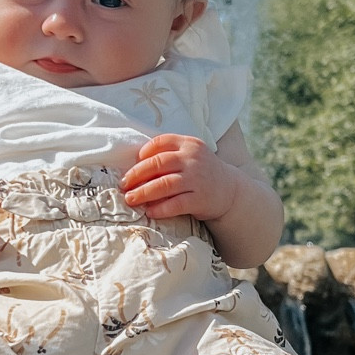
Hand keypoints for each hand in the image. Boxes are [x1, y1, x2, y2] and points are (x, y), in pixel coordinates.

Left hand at [121, 135, 239, 222]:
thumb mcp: (190, 155)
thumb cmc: (202, 172)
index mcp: (189, 144)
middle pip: (158, 164)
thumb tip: (135, 165)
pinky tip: (150, 211)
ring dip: (143, 193)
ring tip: (130, 199)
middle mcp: (193, 159)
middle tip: (123, 185)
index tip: (132, 164)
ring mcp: (197, 179)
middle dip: (136, 175)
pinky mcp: (200, 199)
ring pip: (164, 184)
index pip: (161, 142)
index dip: (143, 153)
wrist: (230, 190)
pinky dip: (160, 208)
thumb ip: (169, 155)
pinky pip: (175, 204)